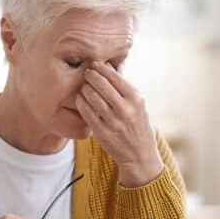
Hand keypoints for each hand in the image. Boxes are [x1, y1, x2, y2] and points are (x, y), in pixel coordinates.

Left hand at [75, 61, 163, 186]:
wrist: (139, 155)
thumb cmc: (137, 125)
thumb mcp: (139, 105)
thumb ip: (125, 89)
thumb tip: (108, 66)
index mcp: (136, 99)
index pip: (115, 76)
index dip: (102, 67)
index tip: (94, 63)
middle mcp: (125, 109)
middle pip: (101, 84)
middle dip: (91, 75)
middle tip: (86, 72)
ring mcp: (113, 122)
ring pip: (92, 96)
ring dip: (85, 87)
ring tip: (84, 85)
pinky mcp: (102, 132)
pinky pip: (86, 112)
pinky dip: (81, 102)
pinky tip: (80, 98)